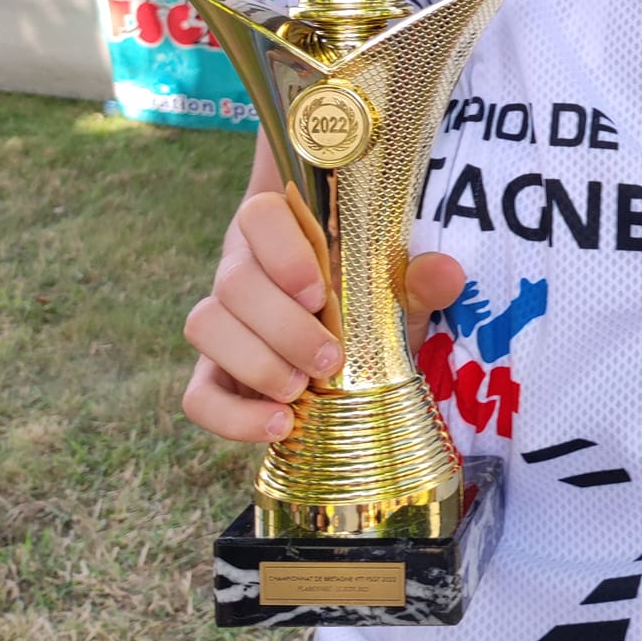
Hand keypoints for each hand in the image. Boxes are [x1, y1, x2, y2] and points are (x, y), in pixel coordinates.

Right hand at [182, 188, 466, 441]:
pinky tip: (279, 425)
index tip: (320, 292)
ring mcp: (224, 322)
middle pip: (233, 281)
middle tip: (330, 359)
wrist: (359, 349)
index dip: (282, 252)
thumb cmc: (374, 300)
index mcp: (282, 230)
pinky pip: (197, 395)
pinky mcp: (216, 376)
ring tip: (303, 391)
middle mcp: (242, 269)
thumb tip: (444, 274)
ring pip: (206, 326)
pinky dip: (231, 415)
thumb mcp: (400, 288)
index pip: (259, 215)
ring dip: (256, 363)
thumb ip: (419, 278)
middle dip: (282, 326)